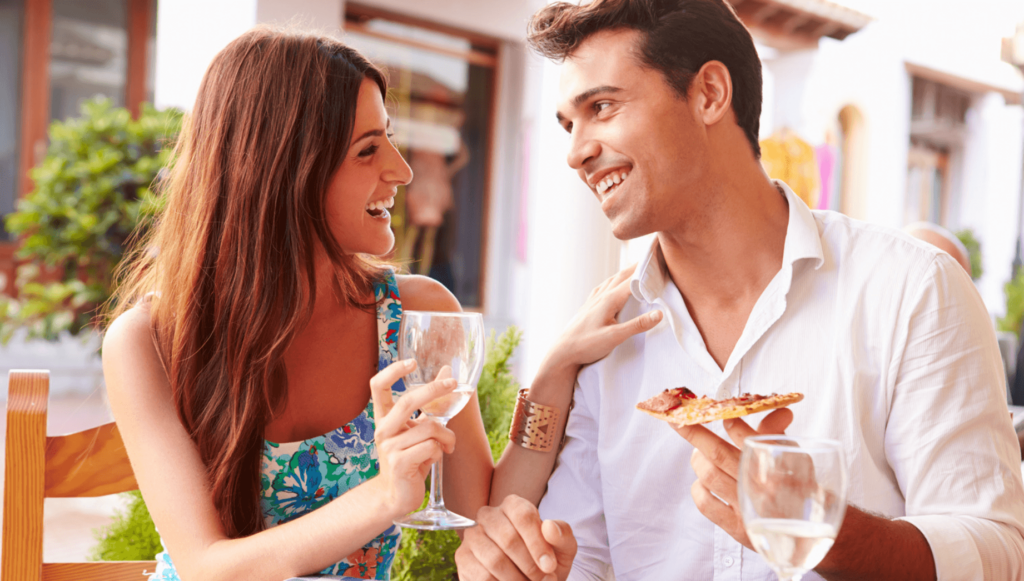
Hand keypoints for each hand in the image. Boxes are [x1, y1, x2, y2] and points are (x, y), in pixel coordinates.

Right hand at [369, 360, 456, 515]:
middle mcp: (382, 430)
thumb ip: (430, 402)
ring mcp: (389, 447)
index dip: (392, 371)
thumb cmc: (410, 458)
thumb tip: (447, 371)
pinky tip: (434, 459)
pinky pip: (432, 447)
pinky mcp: (400, 463)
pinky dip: (440, 451)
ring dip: (447, 436)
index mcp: (383, 418)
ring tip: (447, 446)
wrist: (396, 495)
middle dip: (434, 390)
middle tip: (454, 384)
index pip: (377, 386)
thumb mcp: (418, 428)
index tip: (412, 362)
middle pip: (408, 400)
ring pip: (430, 427)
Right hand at [455, 495, 576, 580]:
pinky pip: (482, 576)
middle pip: (508, 539)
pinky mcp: (463, 558)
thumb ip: (562, 535)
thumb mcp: (563, 549)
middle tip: (543, 580)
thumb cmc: (546, 561)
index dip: (538, 544)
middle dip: (530, 566)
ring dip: (517, 580)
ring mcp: (473, 536)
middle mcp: (488, 515)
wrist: (530, 579)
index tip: (550, 566)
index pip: (523, 516)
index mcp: (513, 505)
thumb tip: (549, 527)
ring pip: (495, 560)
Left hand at [546, 264, 662, 368]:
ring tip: (638, 267)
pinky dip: (614, 281)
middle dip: (639, 266)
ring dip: (627, 272)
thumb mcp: (615, 337)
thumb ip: (637, 325)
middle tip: (654, 257)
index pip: (633, 279)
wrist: (563, 352)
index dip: (648, 269)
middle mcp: (601, 295)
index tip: (662, 259)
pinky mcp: (589, 306)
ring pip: (613, 279)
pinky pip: (604, 287)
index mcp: (609, 299)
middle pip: (623, 275)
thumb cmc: (587, 345)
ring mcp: (594, 299)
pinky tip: (613, 283)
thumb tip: (659, 313)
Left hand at [673, 409, 793, 548]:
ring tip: (700, 453)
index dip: (730, 421)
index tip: (716, 411)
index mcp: (780, 466)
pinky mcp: (736, 527)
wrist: (810, 536)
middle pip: (718, 453)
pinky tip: (703, 481)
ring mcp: (747, 508)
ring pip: (708, 475)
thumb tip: (780, 410)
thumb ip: (777, 434)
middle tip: (679, 420)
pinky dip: (698, 487)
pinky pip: (705, 503)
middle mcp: (762, 487)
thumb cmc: (800, 490)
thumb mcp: (795, 458)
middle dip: (695, 433)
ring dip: (699, 459)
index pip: (747, 436)